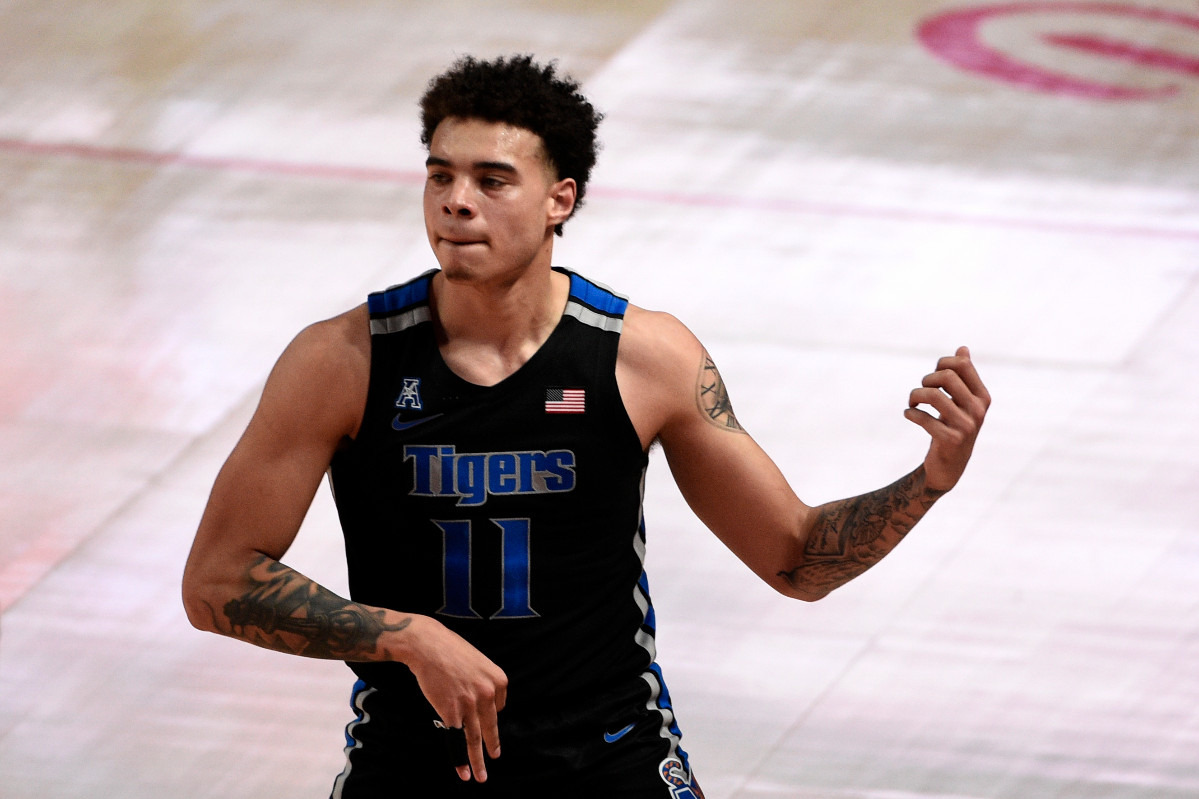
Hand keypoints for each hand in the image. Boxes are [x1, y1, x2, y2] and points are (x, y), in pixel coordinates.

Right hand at [400, 615, 507, 782]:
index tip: (478, 716)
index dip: (486, 712)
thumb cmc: (450, 650)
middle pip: (490, 728)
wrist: (427, 645)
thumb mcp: (479, 662)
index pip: (498, 707)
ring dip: (478, 760)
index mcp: (499, 681)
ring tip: (481, 775)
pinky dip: (460, 758)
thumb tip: (483, 703)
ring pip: (475, 738)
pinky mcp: (451, 712)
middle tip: (494, 760)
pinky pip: (457, 740)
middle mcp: (488, 694)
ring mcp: (470, 704)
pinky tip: (462, 771)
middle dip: (492, 747)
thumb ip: (484, 684)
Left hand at [904, 346, 989, 491]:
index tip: (933, 376)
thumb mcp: (962, 402)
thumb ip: (964, 376)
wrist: (950, 466)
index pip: (963, 364)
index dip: (942, 363)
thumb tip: (963, 348)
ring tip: (912, 402)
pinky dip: (911, 414)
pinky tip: (909, 414)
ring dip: (915, 396)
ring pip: (933, 396)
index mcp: (982, 397)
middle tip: (920, 390)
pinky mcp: (950, 440)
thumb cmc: (954, 427)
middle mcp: (978, 410)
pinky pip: (924, 418)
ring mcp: (966, 426)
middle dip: (927, 379)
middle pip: (947, 376)